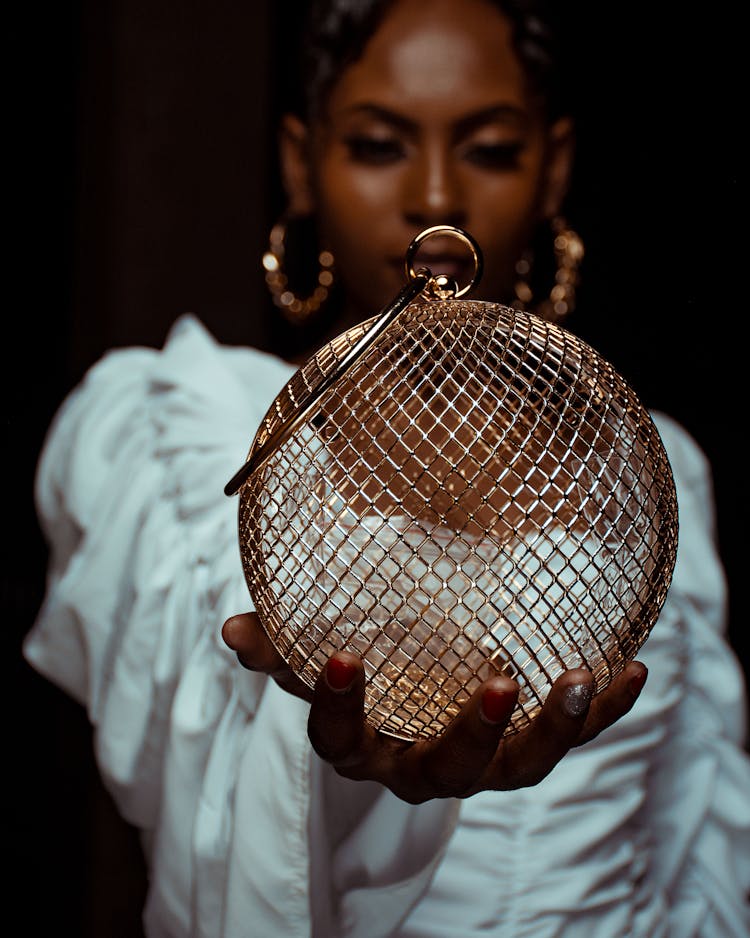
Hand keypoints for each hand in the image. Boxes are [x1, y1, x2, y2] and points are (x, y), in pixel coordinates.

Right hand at [222, 612, 647, 803]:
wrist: (412, 695)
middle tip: (494, 684)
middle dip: (469, 734)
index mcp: (363, 744)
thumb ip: (282, 646)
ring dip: (553, 728)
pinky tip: (631, 671)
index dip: (338, 706)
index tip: (342, 660)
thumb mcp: (319, 658)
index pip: (339, 738)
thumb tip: (232, 629)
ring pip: (518, 767)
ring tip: (577, 679)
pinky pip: (569, 737)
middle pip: (444, 770)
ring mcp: (481, 763)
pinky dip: (601, 710)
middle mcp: (421, 767)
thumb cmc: (363, 672)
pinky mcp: (527, 744)